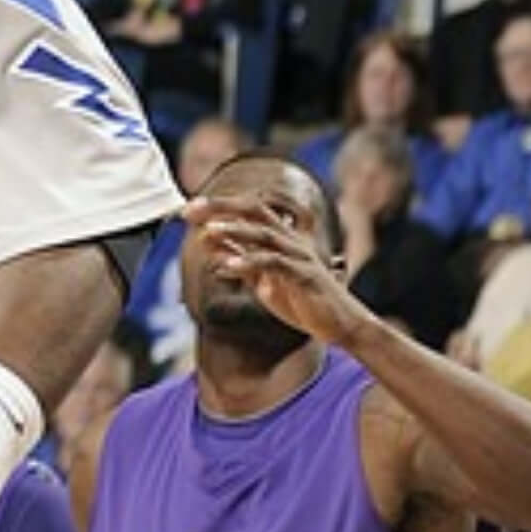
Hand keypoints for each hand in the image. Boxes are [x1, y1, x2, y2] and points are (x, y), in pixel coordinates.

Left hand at [189, 196, 367, 348]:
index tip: (190, 208)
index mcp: (280, 238)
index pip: (248, 210)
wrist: (340, 325)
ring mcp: (298, 255)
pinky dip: (248, 262)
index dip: (219, 206)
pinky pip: (273, 264)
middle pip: (254, 209)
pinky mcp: (304, 275)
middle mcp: (290, 240)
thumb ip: (241, 262)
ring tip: (206, 232)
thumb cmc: (303, 302)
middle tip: (190, 208)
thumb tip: (212, 246)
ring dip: (233, 231)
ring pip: (264, 233)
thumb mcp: (264, 282)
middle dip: (222, 206)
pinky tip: (225, 267)